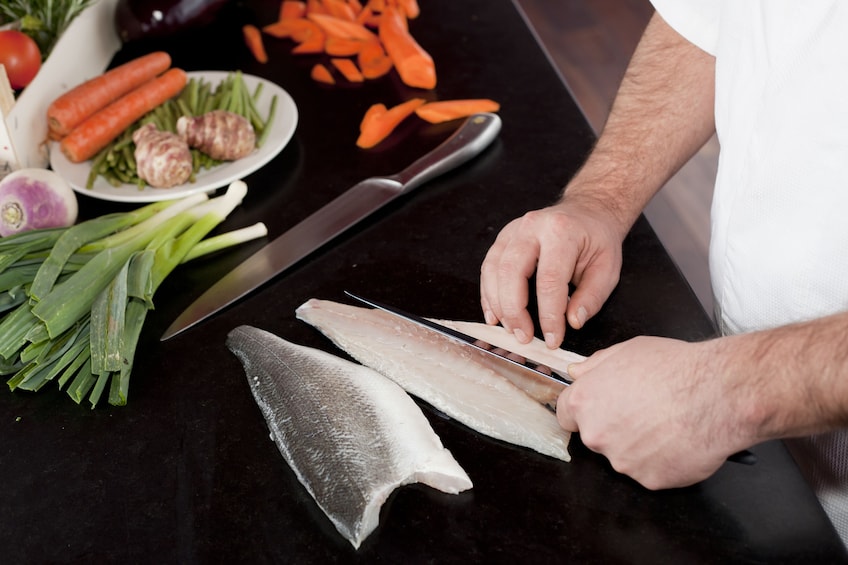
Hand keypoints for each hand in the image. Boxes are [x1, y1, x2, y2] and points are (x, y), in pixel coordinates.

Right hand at [479, 194, 624, 348]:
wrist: (587, 211)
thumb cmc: (597, 240)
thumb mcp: (607, 269)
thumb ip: (591, 297)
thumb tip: (573, 322)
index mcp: (561, 232)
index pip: (549, 280)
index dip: (548, 315)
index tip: (552, 339)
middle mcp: (532, 226)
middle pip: (511, 272)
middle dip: (514, 311)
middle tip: (524, 337)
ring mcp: (513, 230)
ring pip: (493, 270)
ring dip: (498, 305)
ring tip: (510, 329)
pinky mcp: (503, 238)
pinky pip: (488, 267)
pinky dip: (488, 294)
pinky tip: (495, 315)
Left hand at [556, 336, 756, 488]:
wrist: (717, 394)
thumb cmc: (674, 368)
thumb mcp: (627, 350)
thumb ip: (595, 365)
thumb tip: (577, 373)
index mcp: (585, 402)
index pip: (565, 414)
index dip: (583, 411)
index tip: (598, 408)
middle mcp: (597, 435)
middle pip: (596, 436)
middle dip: (614, 426)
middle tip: (645, 411)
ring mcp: (622, 461)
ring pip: (624, 455)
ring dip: (640, 445)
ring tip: (668, 422)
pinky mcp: (649, 480)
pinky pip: (651, 470)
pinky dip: (663, 460)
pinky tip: (680, 439)